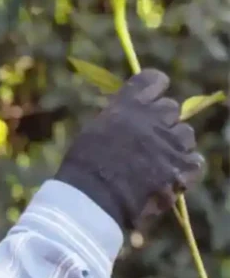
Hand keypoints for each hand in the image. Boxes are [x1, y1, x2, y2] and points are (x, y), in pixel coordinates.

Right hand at [55, 69, 203, 229]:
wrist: (92, 197)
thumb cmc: (83, 167)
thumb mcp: (95, 131)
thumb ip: (117, 121)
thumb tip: (128, 124)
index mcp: (128, 105)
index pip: (154, 80)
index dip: (155, 89)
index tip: (150, 99)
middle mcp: (153, 117)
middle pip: (171, 108)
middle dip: (162, 122)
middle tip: (148, 140)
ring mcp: (170, 142)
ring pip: (185, 134)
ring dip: (174, 144)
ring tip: (159, 161)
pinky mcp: (181, 168)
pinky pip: (195, 161)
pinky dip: (184, 168)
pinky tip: (170, 176)